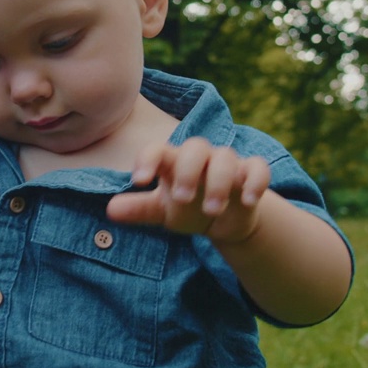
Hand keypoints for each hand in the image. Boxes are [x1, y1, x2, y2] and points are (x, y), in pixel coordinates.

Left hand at [106, 137, 270, 244]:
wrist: (223, 219)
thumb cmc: (186, 207)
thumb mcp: (161, 211)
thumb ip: (138, 209)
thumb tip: (110, 210)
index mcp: (173, 162)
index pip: (157, 150)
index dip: (147, 160)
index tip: (138, 181)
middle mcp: (199, 158)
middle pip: (195, 147)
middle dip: (188, 171)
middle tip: (181, 198)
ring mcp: (226, 164)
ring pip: (225, 157)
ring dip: (219, 182)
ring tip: (212, 210)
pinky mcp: (250, 174)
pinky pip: (257, 168)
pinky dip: (255, 181)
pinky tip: (247, 200)